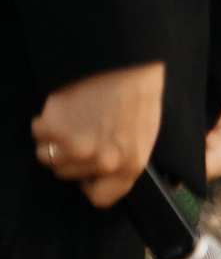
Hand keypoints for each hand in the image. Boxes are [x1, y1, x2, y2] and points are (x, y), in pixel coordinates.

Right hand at [31, 61, 163, 207]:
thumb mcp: (145, 134)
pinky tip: (66, 106)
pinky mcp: (54, 129)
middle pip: (68, 174)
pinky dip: (46, 121)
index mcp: (130, 166)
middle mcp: (102, 162)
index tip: (90, 170)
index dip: (92, 182)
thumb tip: (105, 182)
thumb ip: (125, 163)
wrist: (128, 60)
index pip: (100, 198)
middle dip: (73, 155)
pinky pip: (38, 133)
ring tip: (77, 116)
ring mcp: (75, 147)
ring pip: (48, 157)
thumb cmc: (138, 94)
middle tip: (87, 128)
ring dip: (56, 139)